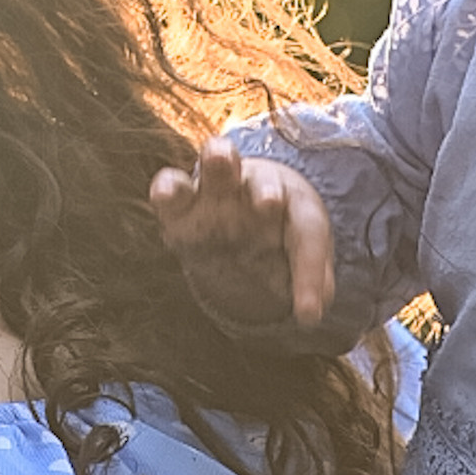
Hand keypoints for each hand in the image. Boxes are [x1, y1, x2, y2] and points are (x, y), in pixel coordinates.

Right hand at [149, 138, 335, 328]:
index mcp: (293, 205)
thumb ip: (306, 279)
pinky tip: (164, 194)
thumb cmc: (274, 237)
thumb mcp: (293, 259)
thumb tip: (311, 311)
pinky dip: (167, 186)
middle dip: (266, 189)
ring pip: (219, 163)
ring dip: (220, 160)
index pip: (305, 235)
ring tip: (221, 158)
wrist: (236, 215)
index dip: (309, 274)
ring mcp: (217, 188)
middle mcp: (257, 190)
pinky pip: (173, 185)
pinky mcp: (181, 202)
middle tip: (269, 203)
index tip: (309, 316)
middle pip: (264, 181)